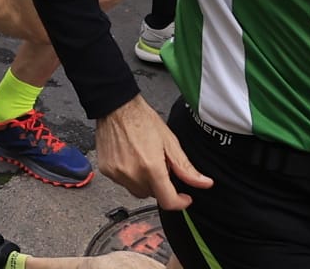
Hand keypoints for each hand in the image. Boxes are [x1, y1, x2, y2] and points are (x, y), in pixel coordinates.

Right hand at [92, 95, 214, 211]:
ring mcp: (117, 173)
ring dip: (144, 182)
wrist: (115, 106)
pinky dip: (130, 175)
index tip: (183, 198)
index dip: (179, 203)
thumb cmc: (141, 119)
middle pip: (152, 195)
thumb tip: (204, 183)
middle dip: (160, 185)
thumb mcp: (170, 142)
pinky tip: (130, 158)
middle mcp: (132, 173)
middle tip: (158, 164)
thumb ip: (186, 167)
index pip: (167, 201)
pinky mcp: (106, 170)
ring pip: (137, 190)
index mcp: (151, 167)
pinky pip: (123, 182)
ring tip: (142, 159)